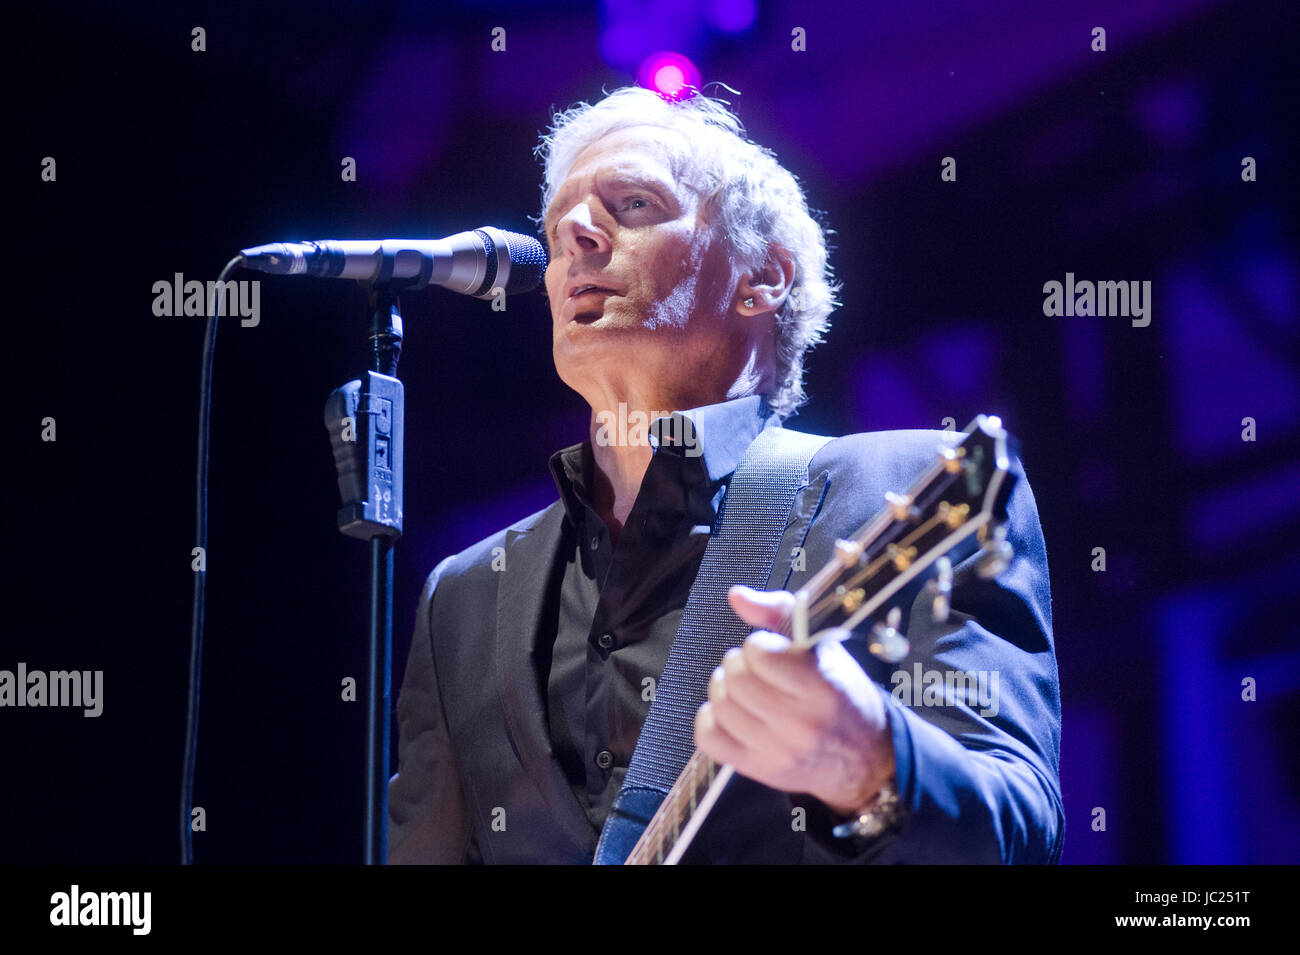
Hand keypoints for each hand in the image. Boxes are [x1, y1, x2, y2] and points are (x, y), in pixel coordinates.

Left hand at [693, 585, 896, 815]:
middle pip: (736, 679)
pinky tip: (731, 712)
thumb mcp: (824, 647)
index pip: (760, 653)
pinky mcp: (758, 770)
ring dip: (724, 688)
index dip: (760, 644)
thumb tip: (736, 596)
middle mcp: (801, 724)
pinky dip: (711, 719)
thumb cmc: (842, 695)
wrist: (864, 758)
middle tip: (755, 669)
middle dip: (739, 664)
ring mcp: (777, 752)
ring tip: (744, 688)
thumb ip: (780, 612)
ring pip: (719, 705)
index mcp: (822, 688)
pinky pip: (708, 737)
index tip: (773, 650)